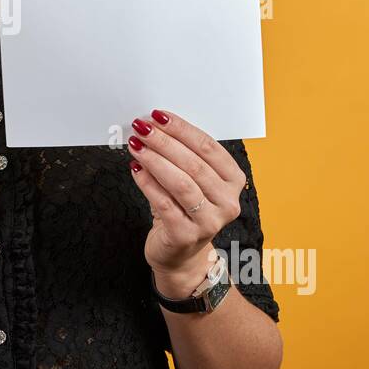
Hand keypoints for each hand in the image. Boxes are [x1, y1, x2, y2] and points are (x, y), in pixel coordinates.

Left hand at [127, 109, 246, 293]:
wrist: (180, 253)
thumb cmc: (184, 208)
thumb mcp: (191, 180)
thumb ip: (181, 155)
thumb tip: (154, 126)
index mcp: (233, 180)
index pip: (208, 147)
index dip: (182, 129)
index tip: (158, 115)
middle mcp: (227, 201)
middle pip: (194, 163)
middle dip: (164, 142)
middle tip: (142, 127)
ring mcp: (210, 221)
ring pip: (181, 183)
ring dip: (155, 160)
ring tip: (136, 145)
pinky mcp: (186, 236)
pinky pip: (164, 204)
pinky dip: (147, 183)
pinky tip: (135, 169)